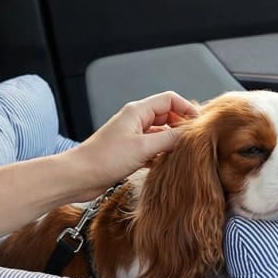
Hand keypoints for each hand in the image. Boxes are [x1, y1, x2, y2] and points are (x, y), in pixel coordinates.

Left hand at [66, 91, 198, 197]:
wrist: (79, 177)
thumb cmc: (103, 159)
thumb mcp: (143, 148)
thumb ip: (169, 139)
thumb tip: (191, 133)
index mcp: (137, 111)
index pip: (170, 100)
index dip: (187, 109)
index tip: (199, 125)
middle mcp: (136, 120)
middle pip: (167, 116)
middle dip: (181, 127)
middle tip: (194, 142)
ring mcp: (132, 136)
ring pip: (161, 134)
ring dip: (172, 143)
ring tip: (183, 155)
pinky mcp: (129, 152)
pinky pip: (153, 148)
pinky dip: (161, 155)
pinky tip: (167, 165)